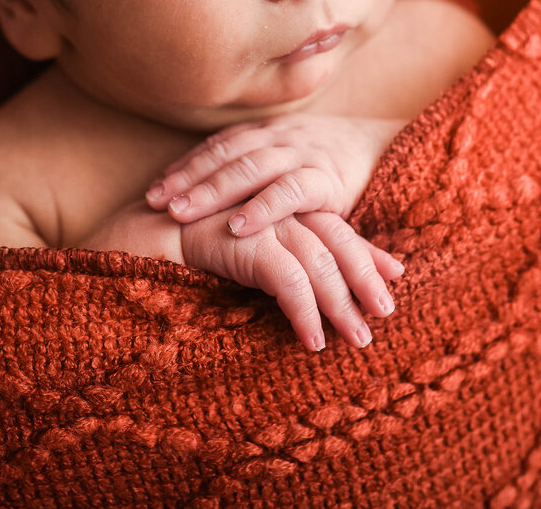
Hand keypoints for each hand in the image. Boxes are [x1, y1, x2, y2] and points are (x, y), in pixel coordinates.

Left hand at [147, 114, 405, 236]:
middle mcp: (279, 138)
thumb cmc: (329, 165)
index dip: (184, 166)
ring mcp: (302, 155)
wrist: (387, 149)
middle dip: (187, 179)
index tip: (153, 190)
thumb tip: (207, 198)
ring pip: (249, 169)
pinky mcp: (327, 179)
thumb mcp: (288, 161)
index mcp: (266, 134)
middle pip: (224, 156)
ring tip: (180, 214)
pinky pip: (290, 192)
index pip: (216, 147)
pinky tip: (237, 227)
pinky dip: (262, 208)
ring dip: (212, 192)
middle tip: (153, 203)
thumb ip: (255, 173)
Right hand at [179, 208, 404, 350]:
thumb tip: (321, 284)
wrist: (145, 233)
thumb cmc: (198, 242)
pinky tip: (312, 341)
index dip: (367, 252)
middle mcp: (281, 205)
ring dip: (341, 304)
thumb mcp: (252, 244)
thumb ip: (284, 252)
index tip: (394, 277)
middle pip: (338, 240)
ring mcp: (265, 220)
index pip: (337, 226)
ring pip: (320, 262)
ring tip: (358, 340)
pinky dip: (305, 312)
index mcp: (285, 200)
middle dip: (365, 278)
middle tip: (385, 315)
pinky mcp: (245, 240)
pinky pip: (288, 280)